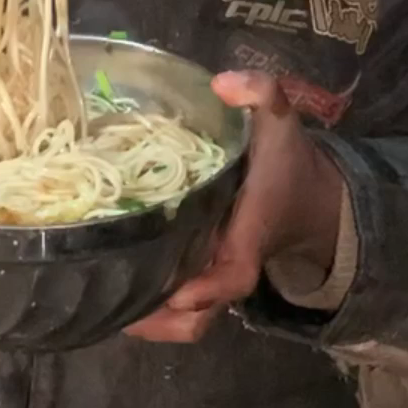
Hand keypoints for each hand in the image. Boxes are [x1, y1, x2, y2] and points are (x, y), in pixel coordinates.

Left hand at [125, 71, 343, 343]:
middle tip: (108, 296)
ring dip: (148, 319)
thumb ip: (260, 93)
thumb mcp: (279, 119)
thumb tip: (221, 84)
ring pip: (185, 322)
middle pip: (197, 318)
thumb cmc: (286, 161)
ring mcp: (215, 278)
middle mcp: (229, 266)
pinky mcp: (205, 277)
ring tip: (97, 296)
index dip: (205, 289)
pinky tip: (110, 282)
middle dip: (158, 319)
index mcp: (249, 235)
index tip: (174, 291)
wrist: (310, 196)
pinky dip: (151, 309)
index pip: (233, 276)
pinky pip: (179, 311)